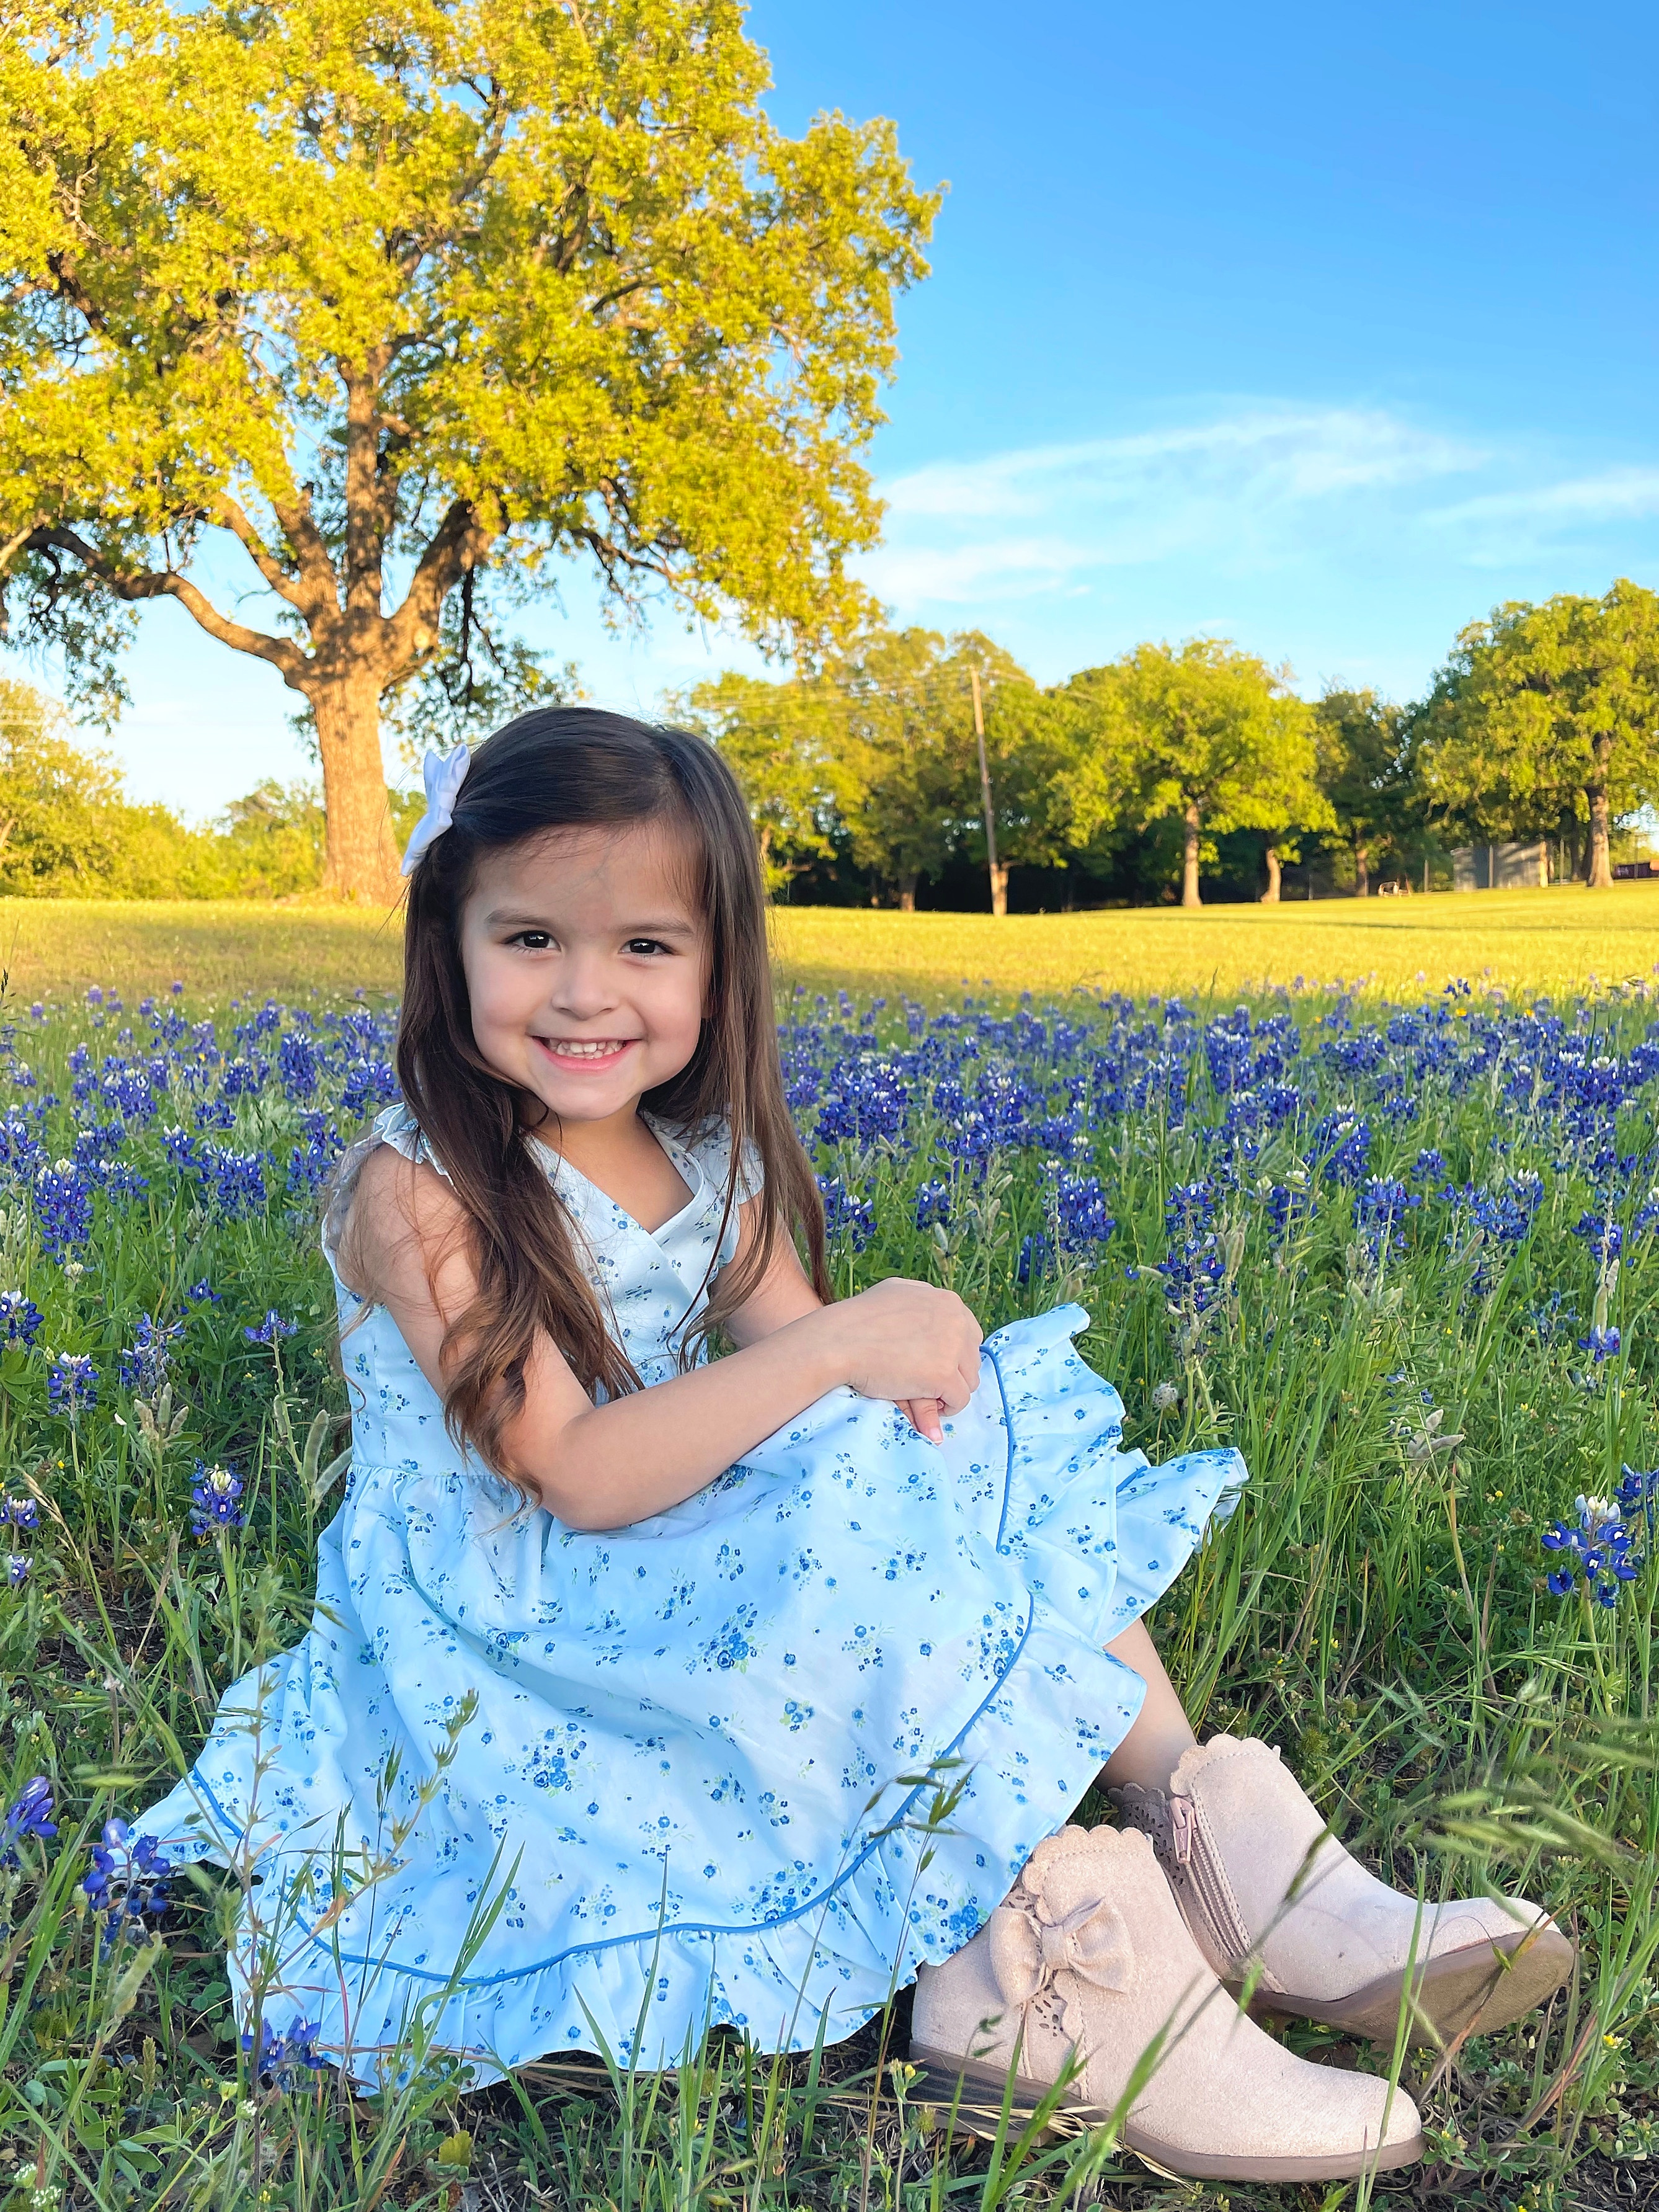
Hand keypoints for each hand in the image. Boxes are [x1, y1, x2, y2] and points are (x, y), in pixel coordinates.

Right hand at [820, 1276, 982, 1445]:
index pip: (969, 1334)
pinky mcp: (944, 1375)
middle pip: (972, 1359)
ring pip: (969, 1381)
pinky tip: (926, 1406)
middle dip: (954, 1373)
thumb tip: (937, 1305)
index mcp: (947, 1301)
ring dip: (949, 1391)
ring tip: (924, 1394)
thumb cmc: (859, 1318)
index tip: (933, 1364)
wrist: (839, 1341)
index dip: (953, 1354)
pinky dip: (945, 1407)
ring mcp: (952, 1348)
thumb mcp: (896, 1292)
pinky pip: (959, 1400)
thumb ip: (921, 1300)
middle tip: (927, 1382)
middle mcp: (956, 1320)